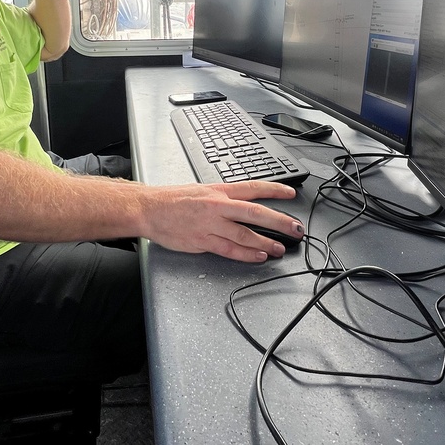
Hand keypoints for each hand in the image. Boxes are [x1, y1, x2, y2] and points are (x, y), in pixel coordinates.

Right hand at [142, 181, 301, 262]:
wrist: (148, 209)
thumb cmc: (172, 200)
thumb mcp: (201, 190)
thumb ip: (222, 199)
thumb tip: (241, 206)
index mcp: (219, 191)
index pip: (253, 187)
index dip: (275, 190)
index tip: (291, 194)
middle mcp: (218, 206)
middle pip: (256, 213)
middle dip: (279, 222)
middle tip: (296, 229)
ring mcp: (211, 224)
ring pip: (245, 235)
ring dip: (265, 243)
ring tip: (279, 249)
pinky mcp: (202, 241)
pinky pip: (229, 250)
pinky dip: (246, 255)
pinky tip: (258, 257)